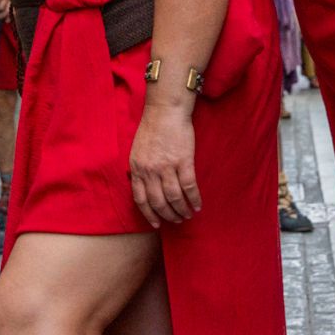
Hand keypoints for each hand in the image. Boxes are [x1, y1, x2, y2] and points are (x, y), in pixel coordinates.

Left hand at [128, 103, 200, 226]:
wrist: (166, 111)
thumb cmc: (152, 128)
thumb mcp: (137, 150)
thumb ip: (140, 169)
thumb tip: (143, 186)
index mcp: (137, 168)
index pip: (141, 200)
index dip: (149, 214)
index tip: (156, 224)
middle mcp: (150, 171)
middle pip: (158, 202)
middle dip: (168, 216)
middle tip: (176, 220)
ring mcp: (167, 167)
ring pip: (174, 198)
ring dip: (182, 210)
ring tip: (187, 215)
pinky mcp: (183, 161)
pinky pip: (189, 187)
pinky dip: (194, 199)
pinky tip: (197, 205)